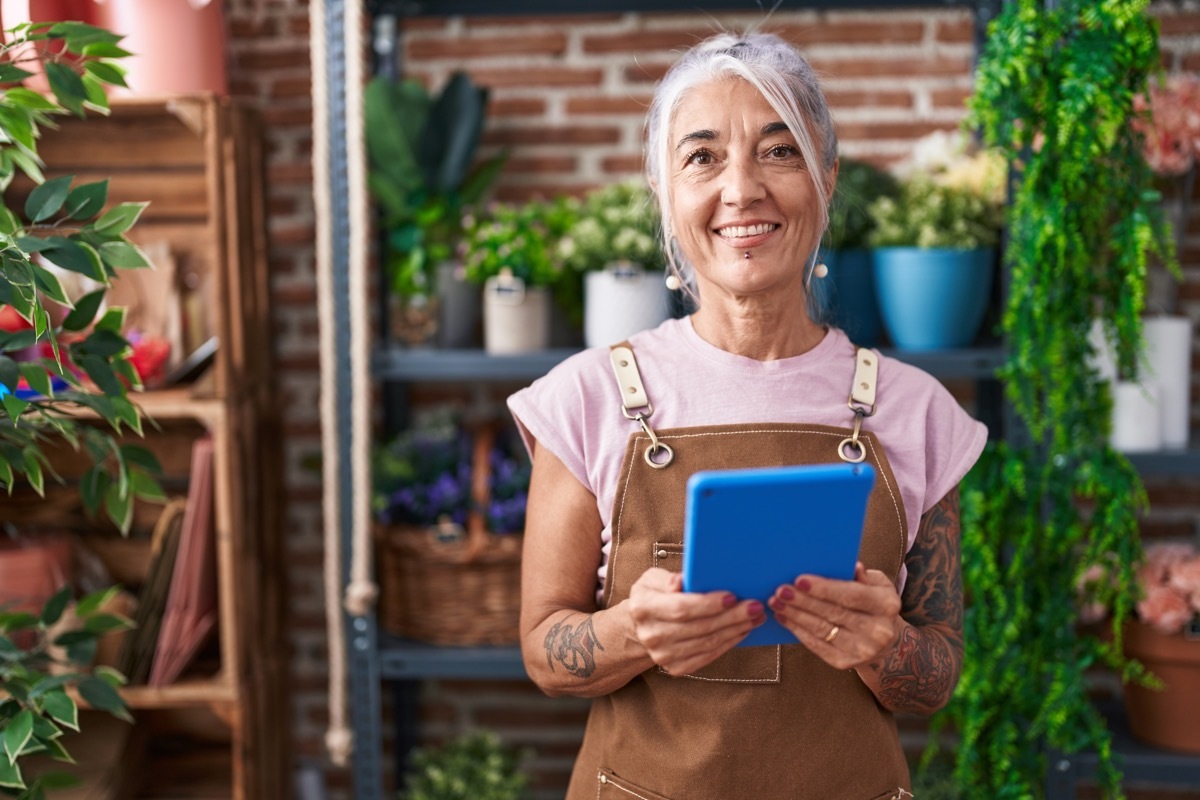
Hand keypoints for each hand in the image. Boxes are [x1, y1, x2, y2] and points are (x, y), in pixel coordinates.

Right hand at [627, 567, 765, 674]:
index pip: (681, 608)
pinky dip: (728, 643)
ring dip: (735, 630)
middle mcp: (651, 635)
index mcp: (643, 608)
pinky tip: (741, 631)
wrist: (642, 627)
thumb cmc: (654, 596)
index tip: (732, 597)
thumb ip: (668, 579)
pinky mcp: (676, 668)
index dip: (708, 604)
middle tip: (754, 607)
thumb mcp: (653, 579)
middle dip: (731, 617)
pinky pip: (708, 656)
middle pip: (700, 627)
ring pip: (708, 643)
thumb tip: (681, 582)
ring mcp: (663, 655)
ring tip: (754, 618)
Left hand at [768, 562, 902, 669]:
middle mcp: (877, 631)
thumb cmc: (874, 604)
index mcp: (886, 606)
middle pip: (833, 613)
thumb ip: (864, 576)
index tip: (799, 580)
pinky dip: (797, 630)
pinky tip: (784, 618)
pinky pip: (816, 644)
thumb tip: (853, 566)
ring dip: (795, 615)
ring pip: (821, 629)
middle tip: (781, 590)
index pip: (852, 595)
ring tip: (776, 602)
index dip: (824, 588)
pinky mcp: (845, 663)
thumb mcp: (878, 585)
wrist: (885, 642)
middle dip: (803, 601)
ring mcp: (862, 650)